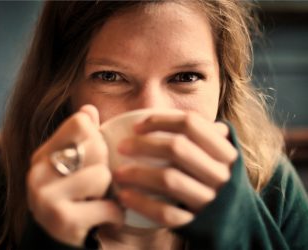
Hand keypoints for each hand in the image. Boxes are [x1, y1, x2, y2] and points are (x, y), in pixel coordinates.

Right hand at [27, 105, 123, 245]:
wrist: (56, 244)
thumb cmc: (72, 200)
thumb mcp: (74, 167)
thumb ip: (81, 138)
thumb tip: (89, 108)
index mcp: (43, 154)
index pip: (81, 123)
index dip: (97, 139)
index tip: (93, 158)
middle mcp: (38, 172)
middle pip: (95, 145)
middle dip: (105, 166)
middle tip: (96, 185)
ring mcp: (46, 197)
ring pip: (102, 175)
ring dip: (109, 193)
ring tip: (97, 201)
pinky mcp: (62, 220)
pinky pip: (108, 206)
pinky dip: (114, 215)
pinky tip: (104, 219)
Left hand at [113, 111, 237, 227]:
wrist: (233, 224)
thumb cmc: (215, 182)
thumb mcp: (218, 158)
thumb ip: (203, 137)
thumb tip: (173, 115)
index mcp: (225, 152)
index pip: (191, 124)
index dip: (160, 120)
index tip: (136, 126)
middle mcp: (221, 174)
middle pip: (177, 148)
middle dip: (143, 145)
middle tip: (121, 147)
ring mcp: (210, 200)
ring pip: (169, 180)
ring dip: (138, 174)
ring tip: (118, 173)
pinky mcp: (197, 223)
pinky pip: (166, 213)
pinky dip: (142, 203)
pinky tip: (125, 196)